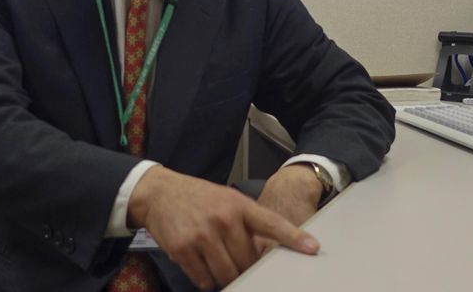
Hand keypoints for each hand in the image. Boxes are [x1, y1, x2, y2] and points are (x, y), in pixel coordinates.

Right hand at [127, 166, 319, 289]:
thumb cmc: (198, 198)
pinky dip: (205, 279)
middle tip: (234, 258)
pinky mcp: (183, 249)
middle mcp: (223, 219)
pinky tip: (200, 262)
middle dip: (244, 266)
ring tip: (215, 259)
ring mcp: (202, 235)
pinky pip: (204, 280)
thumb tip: (264, 253)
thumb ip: (246, 223)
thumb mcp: (226, 200)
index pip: (271, 223)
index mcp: (238, 205)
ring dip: (224, 275)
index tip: (312, 248)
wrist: (160, 192)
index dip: (293, 237)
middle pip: (247, 261)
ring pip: (227, 274)